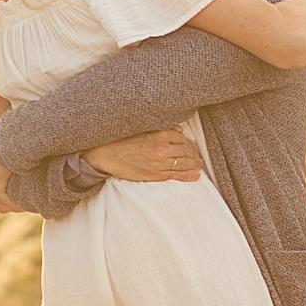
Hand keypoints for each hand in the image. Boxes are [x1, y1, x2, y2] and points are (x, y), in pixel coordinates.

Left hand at [0, 132, 20, 212]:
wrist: (4, 131)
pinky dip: (13, 205)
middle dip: (3, 205)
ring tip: (23, 208)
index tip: (12, 200)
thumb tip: (17, 154)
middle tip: (19, 206)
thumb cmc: (6, 133)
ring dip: (9, 206)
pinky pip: (3, 201)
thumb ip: (3, 155)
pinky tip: (23, 206)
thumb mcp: (1, 145)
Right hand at [86, 129, 206, 182]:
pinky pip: (175, 176)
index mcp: (159, 134)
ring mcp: (159, 163)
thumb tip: (180, 131)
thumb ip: (162, 128)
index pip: (181, 138)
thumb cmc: (122, 139)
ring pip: (183, 164)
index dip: (188, 143)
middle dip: (194, 155)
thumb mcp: (142, 128)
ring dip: (194, 165)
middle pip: (185, 151)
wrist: (106, 154)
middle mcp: (162, 148)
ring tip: (199, 166)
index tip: (191, 146)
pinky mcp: (154, 175)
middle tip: (198, 157)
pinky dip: (187, 176)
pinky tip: (195, 176)